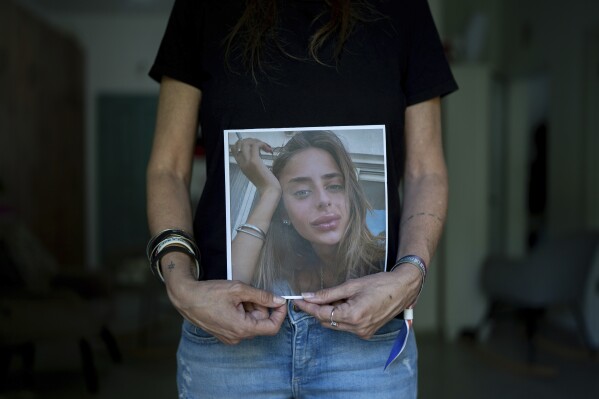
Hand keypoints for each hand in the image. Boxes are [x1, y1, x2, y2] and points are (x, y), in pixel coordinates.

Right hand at [166, 276, 287, 344]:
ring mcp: (230, 337)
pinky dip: (242, 313)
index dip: (280, 314)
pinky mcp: (224, 334)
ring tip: (237, 297)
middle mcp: (237, 337)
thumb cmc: (210, 293)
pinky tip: (232, 303)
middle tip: (249, 293)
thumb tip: (279, 301)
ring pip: (251, 323)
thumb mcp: (239, 290)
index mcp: (242, 328)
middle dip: (260, 307)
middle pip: (261, 323)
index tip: (280, 301)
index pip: (272, 327)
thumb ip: (262, 296)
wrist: (186, 298)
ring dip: (250, 309)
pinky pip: (241, 324)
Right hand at [233, 138, 279, 193]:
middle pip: (240, 143)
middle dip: (251, 140)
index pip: (235, 149)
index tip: (254, 146)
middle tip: (262, 145)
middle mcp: (242, 163)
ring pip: (246, 142)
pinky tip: (269, 150)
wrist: (269, 191)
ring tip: (266, 147)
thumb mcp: (256, 172)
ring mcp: (247, 162)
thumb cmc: (266, 184)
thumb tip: (258, 152)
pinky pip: (256, 145)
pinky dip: (263, 144)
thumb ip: (254, 164)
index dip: (243, 143)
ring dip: (257, 141)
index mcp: (242, 166)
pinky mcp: (255, 161)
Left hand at [293, 266, 420, 338]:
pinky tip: (347, 304)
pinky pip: (346, 326)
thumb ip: (328, 293)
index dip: (307, 307)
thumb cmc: (379, 283)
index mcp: (352, 316)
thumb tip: (308, 296)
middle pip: (326, 321)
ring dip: (331, 312)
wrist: (402, 289)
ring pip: (335, 325)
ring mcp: (363, 333)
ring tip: (338, 297)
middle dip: (319, 308)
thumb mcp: (351, 286)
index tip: (297, 300)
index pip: (321, 314)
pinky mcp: (366, 333)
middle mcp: (357, 328)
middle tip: (318, 294)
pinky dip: (341, 316)